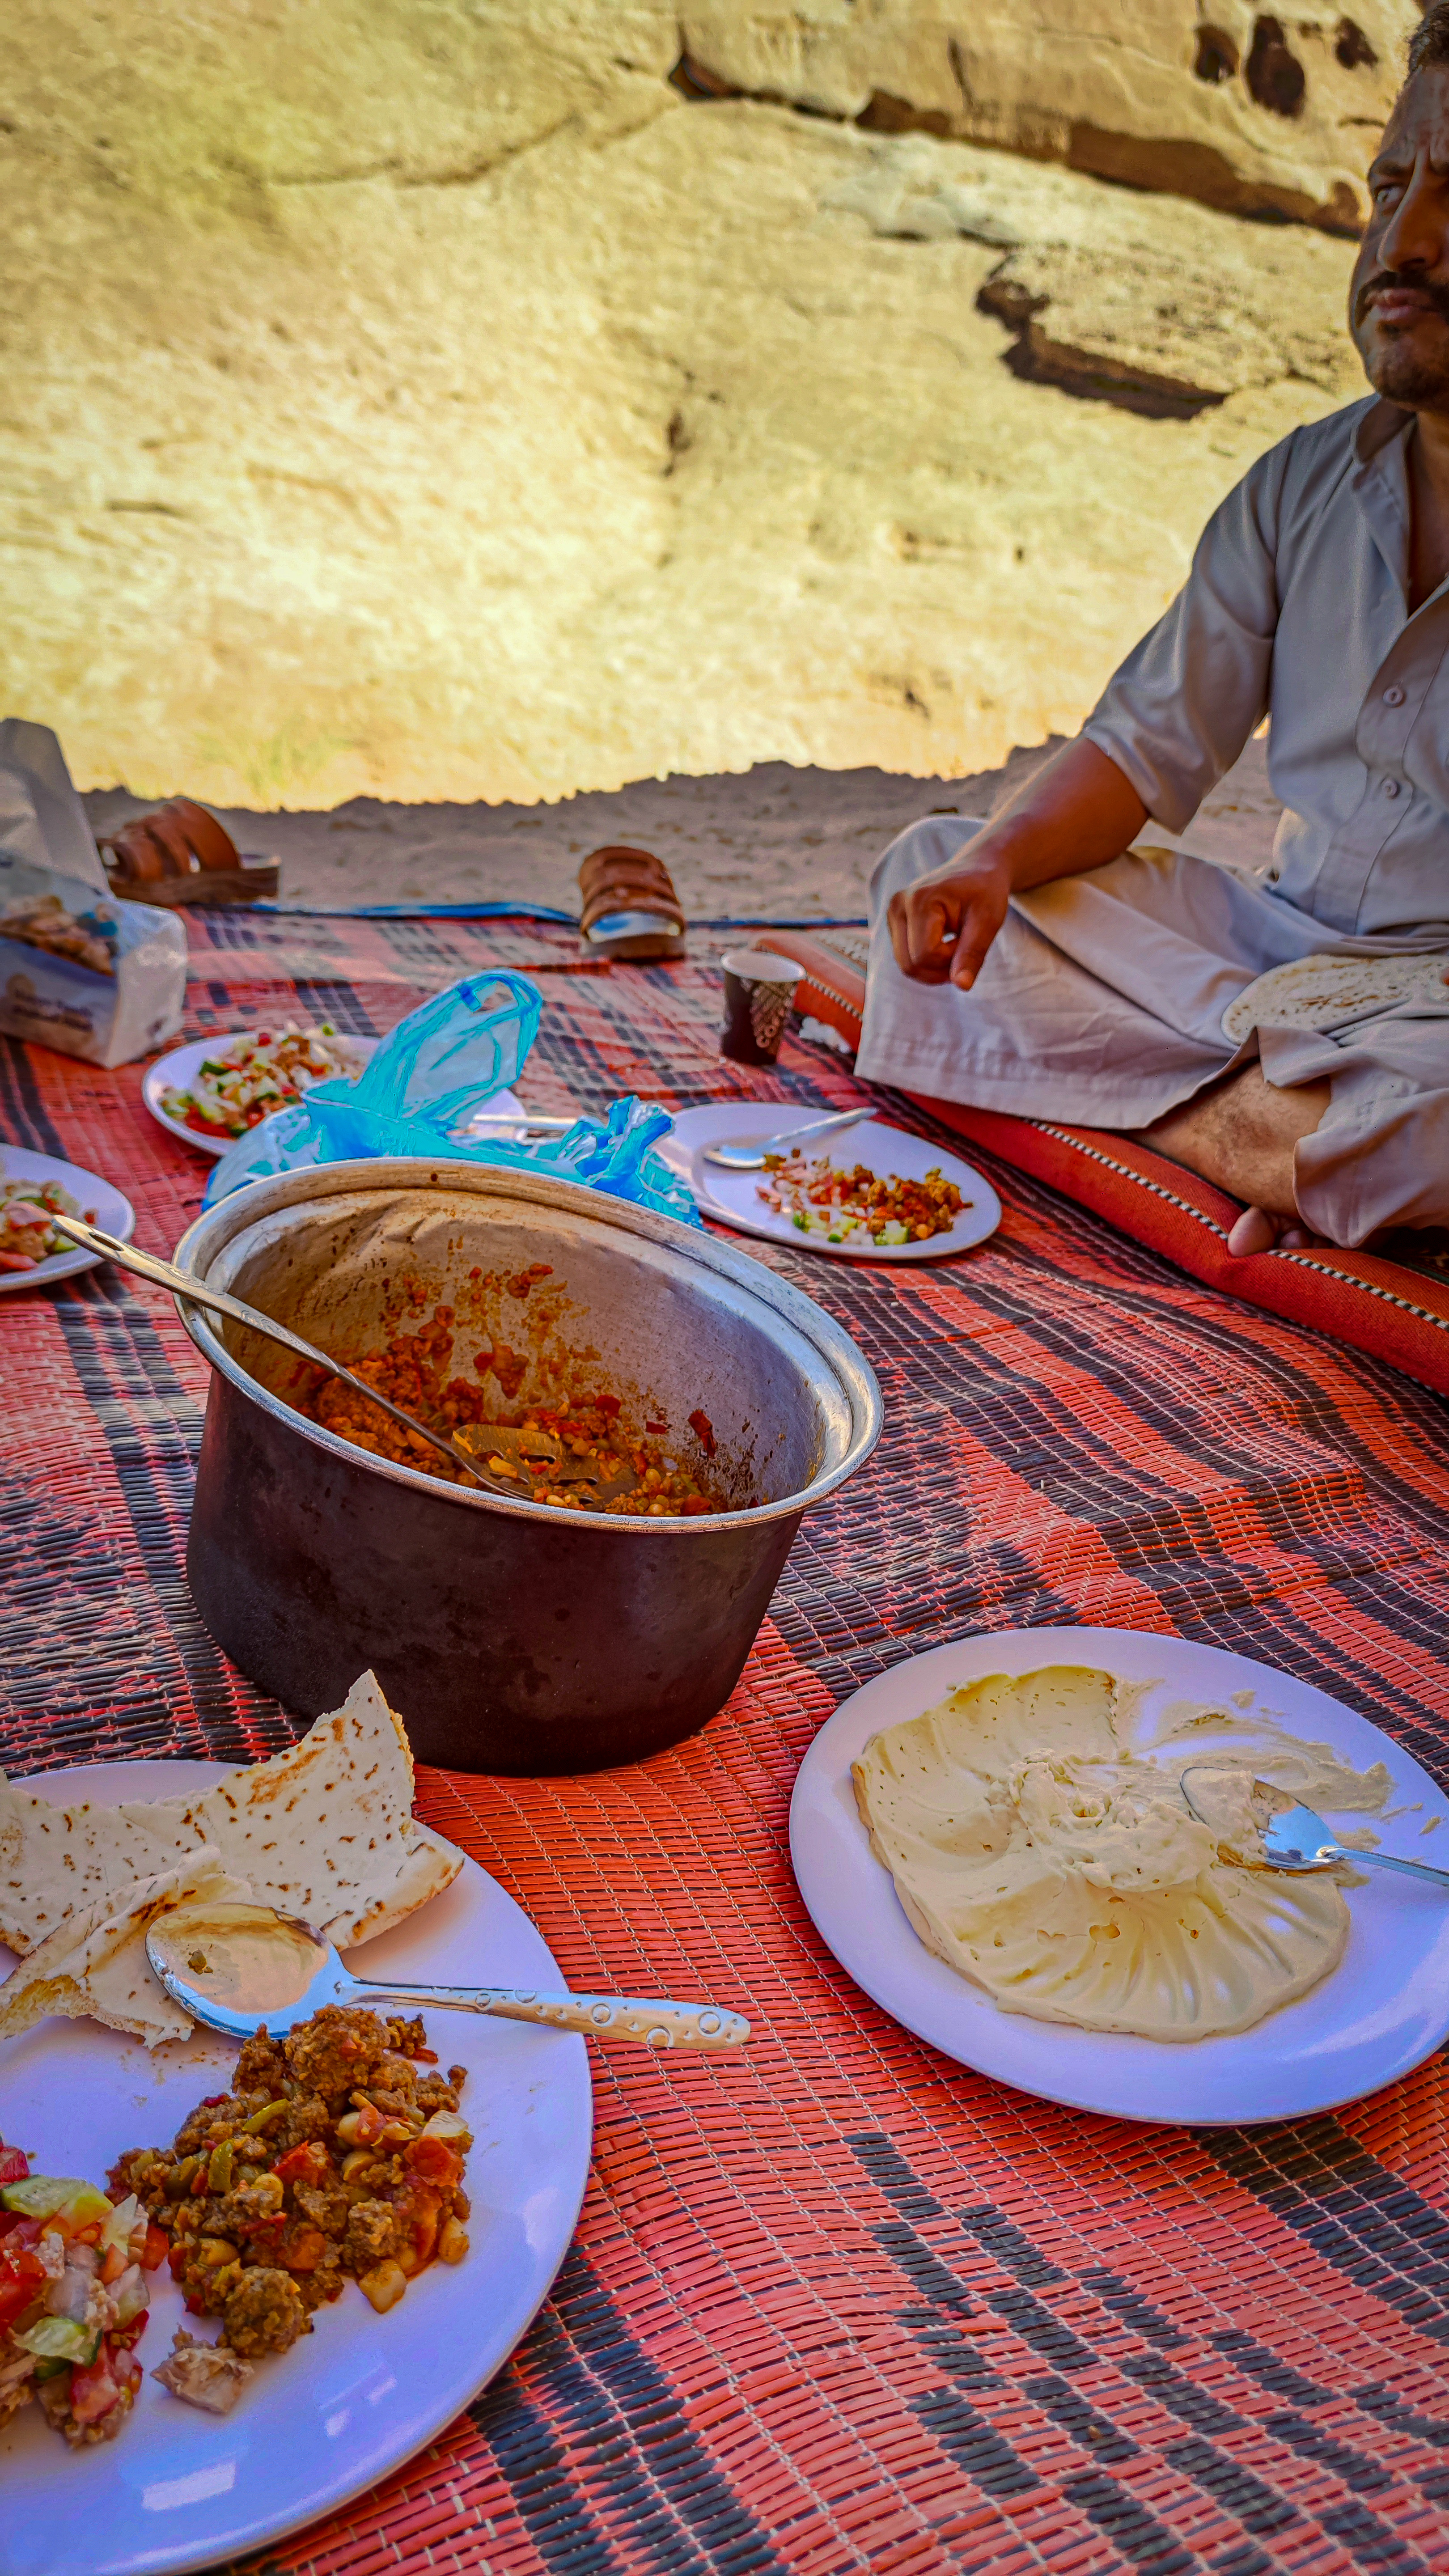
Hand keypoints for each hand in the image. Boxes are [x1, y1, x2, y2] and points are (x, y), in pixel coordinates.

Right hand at [886, 846, 1012, 987]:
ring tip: (955, 944)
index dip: (953, 958)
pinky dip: (927, 961)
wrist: (977, 870)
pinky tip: (944, 943)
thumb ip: (973, 953)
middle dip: (941, 968)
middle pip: (910, 965)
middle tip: (963, 946)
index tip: (970, 937)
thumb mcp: (988, 921)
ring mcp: (892, 914)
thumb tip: (962, 986)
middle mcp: (897, 906)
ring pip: (906, 966)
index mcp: (919, 900)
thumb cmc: (985, 893)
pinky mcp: (894, 922)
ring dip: (935, 967)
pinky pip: (906, 958)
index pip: (926, 955)